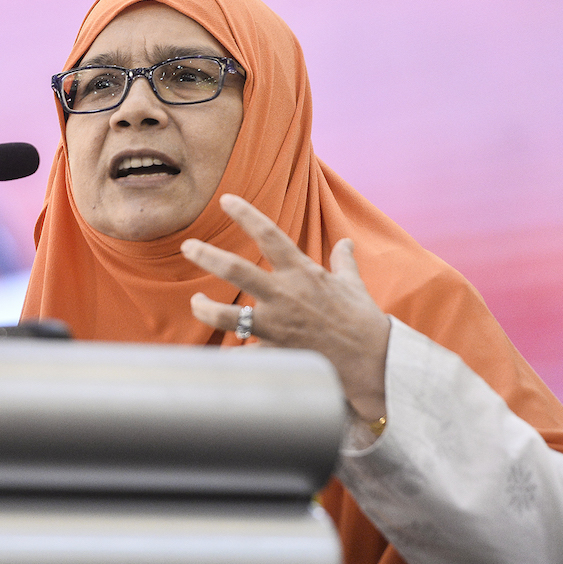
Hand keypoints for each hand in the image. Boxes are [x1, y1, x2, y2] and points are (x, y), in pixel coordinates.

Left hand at [180, 194, 389, 422]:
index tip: (226, 200)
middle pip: (236, 270)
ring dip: (205, 308)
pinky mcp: (275, 353)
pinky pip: (243, 355)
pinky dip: (231, 356)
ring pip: (228, 315)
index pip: (270, 235)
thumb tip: (346, 243)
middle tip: (188, 246)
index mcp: (303, 273)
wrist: (374, 363)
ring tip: (196, 302)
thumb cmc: (364, 322)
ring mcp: (277, 326)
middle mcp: (285, 296)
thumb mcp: (353, 286)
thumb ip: (343, 263)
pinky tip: (220, 354)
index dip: (246, 215)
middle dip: (207, 256)